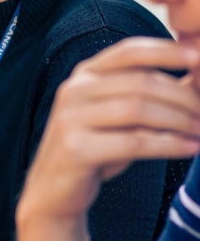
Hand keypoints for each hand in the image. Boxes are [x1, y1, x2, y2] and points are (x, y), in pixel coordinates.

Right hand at [19, 37, 199, 220]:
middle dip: (183, 98)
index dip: (165, 51)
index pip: (128, 52)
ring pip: (138, 109)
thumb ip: (151, 94)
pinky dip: (168, 145)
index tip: (199, 56)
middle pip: (140, 82)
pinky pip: (133, 142)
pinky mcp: (76, 148)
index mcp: (84, 74)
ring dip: (179, 121)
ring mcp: (71, 117)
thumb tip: (197, 77)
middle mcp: (74, 89)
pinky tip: (189, 149)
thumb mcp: (120, 116)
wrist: (55, 189)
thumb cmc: (96, 148)